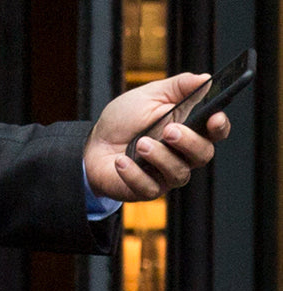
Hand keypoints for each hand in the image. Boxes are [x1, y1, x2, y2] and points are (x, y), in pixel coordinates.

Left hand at [84, 72, 231, 201]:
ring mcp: (165, 175)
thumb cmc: (123, 121)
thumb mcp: (149, 96)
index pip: (215, 132)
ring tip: (141, 143)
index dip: (220, 126)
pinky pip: (149, 188)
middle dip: (188, 142)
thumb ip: (178, 87)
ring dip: (160, 157)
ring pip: (178, 174)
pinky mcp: (146, 190)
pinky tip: (121, 160)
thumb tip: (204, 78)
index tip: (214, 117)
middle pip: (203, 155)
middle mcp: (182, 155)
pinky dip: (134, 174)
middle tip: (169, 130)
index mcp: (189, 129)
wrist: (92, 146)